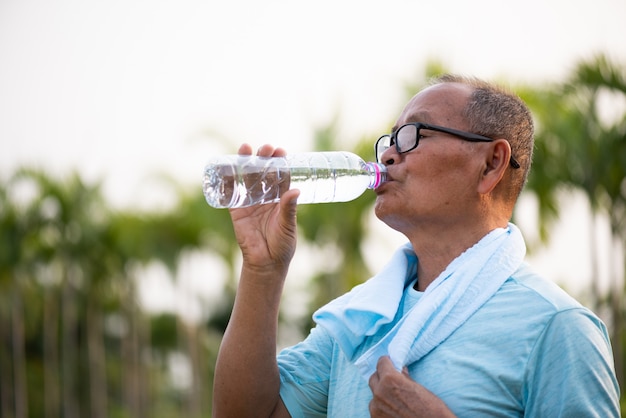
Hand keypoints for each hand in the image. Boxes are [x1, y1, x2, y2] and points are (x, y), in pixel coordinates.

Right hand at [229, 144, 299, 272]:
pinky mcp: (237, 211)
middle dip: (264, 159)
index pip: (281, 176)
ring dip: (246, 164)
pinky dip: (228, 181)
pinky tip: (226, 167)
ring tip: (246, 149)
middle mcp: (266, 198)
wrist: (265, 264)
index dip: (280, 163)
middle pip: (264, 174)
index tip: (280, 151)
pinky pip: (231, 194)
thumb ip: (289, 209)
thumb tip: (296, 190)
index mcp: (281, 199)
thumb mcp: (288, 226)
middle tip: (266, 148)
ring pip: (247, 179)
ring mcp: (251, 203)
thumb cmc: (282, 245)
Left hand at [368, 356, 455, 417]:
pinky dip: (382, 408)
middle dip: (382, 377)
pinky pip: (376, 409)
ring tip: (395, 400)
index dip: (387, 362)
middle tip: (393, 381)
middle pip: (374, 378)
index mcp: (390, 380)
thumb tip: (399, 370)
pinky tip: (394, 411)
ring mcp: (375, 408)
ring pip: (374, 395)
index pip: (381, 362)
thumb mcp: (419, 388)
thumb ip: (404, 377)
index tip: (391, 364)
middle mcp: (379, 392)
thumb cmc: (431, 410)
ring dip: (382, 394)